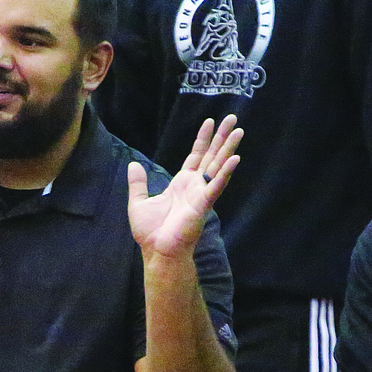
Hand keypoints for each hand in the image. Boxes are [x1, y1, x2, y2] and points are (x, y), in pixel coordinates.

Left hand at [127, 115, 241, 261]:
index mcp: (182, 184)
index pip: (196, 156)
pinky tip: (236, 158)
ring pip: (218, 166)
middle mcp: (195, 187)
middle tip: (233, 118)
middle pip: (212, 156)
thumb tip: (133, 164)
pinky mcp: (204, 204)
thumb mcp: (139, 202)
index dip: (203, 139)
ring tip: (239, 130)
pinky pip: (217, 185)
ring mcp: (201, 194)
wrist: (157, 252)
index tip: (209, 121)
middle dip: (222, 137)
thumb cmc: (151, 233)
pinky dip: (226, 172)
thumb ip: (138, 183)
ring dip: (229, 148)